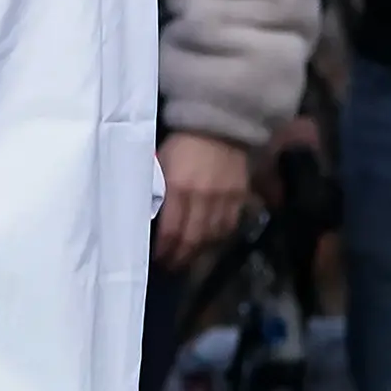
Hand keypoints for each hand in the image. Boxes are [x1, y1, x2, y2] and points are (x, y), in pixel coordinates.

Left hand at [153, 131, 252, 269]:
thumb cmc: (181, 141)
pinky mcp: (239, 197)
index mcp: (178, 188)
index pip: (171, 230)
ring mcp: (223, 199)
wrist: (217, 124)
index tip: (159, 259)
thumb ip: (159, 187)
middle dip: (181, 257)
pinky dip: (218, 238)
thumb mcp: (162, 160)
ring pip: (212, 237)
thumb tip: (151, 213)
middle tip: (172, 266)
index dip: (165, 249)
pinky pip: (229, 226)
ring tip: (189, 258)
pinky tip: (209, 242)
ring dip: (199, 251)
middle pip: (192, 239)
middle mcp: (202, 198)